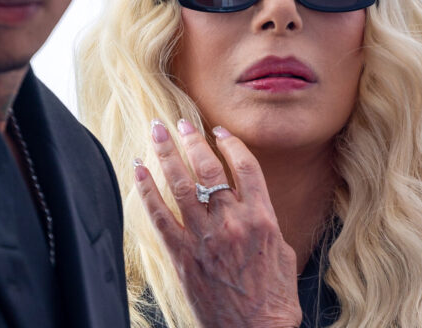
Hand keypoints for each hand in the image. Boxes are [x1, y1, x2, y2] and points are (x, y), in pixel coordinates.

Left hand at [134, 120, 301, 327]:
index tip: (218, 132)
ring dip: (166, 154)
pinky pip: (159, 215)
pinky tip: (139, 170)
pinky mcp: (183, 256)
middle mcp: (232, 223)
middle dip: (192, 140)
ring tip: (157, 132)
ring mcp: (204, 238)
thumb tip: (249, 201)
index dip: (230, 144)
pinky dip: (147, 190)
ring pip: (181, 185)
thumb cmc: (274, 298)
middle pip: (208, 169)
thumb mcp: (282, 250)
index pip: (245, 167)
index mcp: (262, 219)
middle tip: (181, 123)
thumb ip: (264, 220)